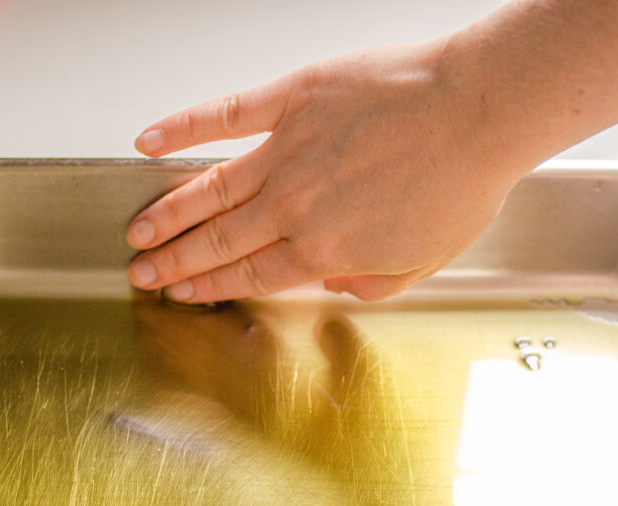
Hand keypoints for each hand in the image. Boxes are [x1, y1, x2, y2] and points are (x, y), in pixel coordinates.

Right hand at [127, 41, 522, 302]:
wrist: (480, 109)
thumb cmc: (462, 178)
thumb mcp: (424, 260)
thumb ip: (371, 284)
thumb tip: (334, 288)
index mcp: (325, 248)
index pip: (252, 276)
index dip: (211, 287)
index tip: (183, 293)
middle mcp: (295, 207)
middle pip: (219, 241)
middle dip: (174, 262)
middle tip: (141, 272)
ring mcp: (287, 151)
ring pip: (209, 190)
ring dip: (167, 214)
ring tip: (136, 231)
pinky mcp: (291, 100)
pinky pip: (223, 116)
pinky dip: (181, 128)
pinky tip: (149, 142)